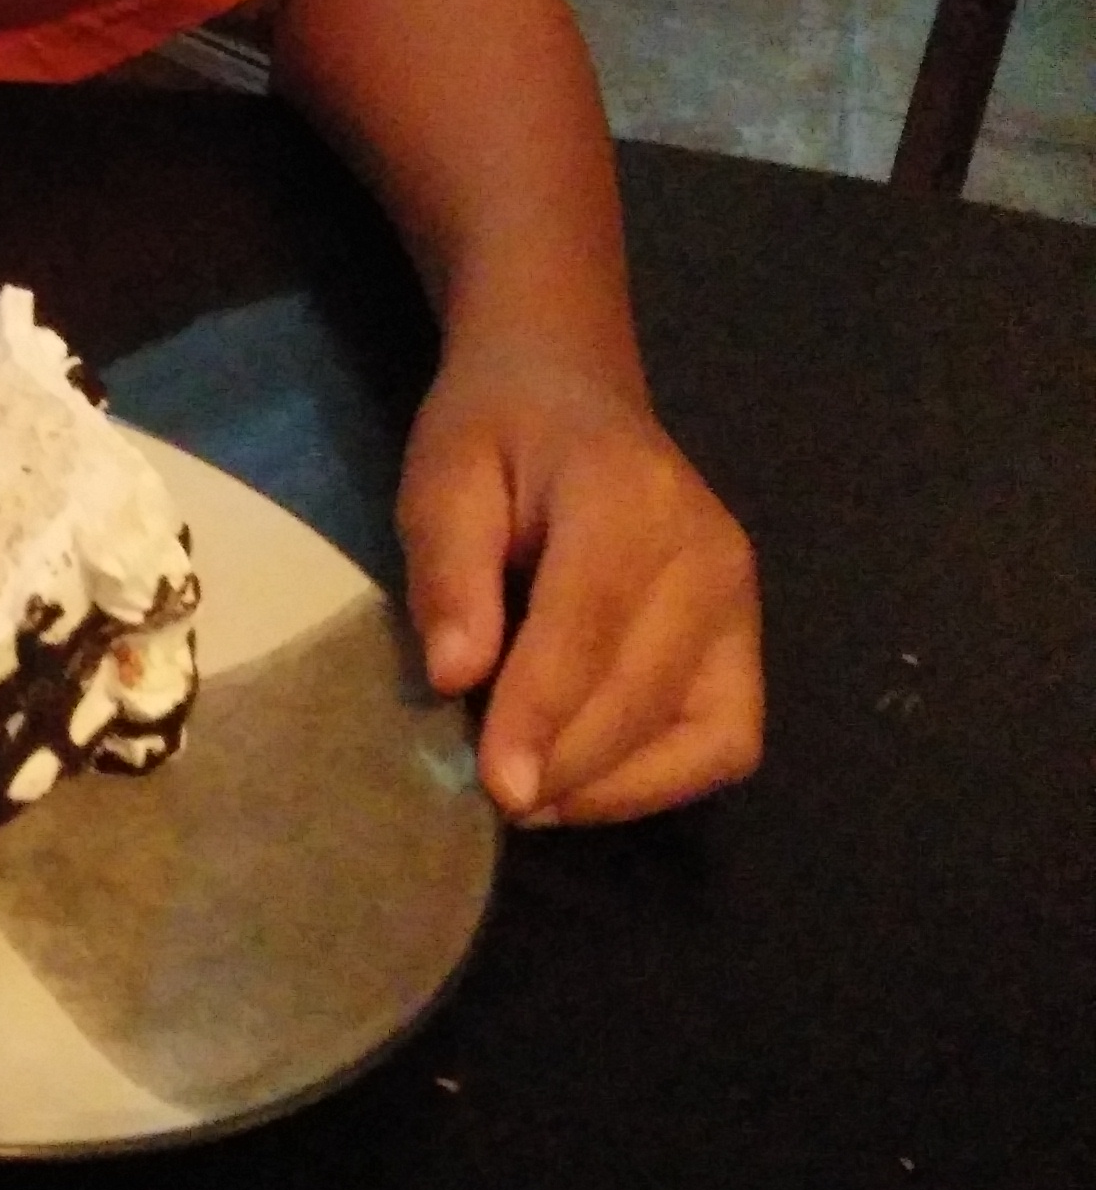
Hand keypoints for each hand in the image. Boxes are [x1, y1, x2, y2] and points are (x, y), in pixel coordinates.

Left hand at [393, 348, 761, 824]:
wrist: (567, 388)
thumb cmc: (493, 431)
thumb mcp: (441, 477)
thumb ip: (448, 572)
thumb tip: (456, 678)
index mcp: (627, 499)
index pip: (589, 627)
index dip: (542, 715)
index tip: (496, 787)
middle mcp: (709, 555)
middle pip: (648, 693)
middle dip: (570, 765)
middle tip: (492, 797)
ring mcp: (743, 601)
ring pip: (708, 734)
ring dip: (619, 787)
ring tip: (531, 801)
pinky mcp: (748, 638)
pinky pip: (727, 737)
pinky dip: (661, 779)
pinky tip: (582, 785)